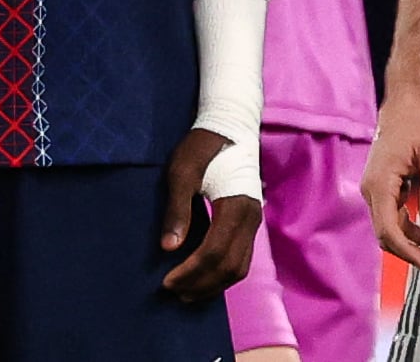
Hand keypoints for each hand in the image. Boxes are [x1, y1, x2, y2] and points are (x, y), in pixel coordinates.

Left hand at [156, 126, 259, 299]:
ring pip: (239, 268)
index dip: (190, 271)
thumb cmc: (202, 146)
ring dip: (213, 285)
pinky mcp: (250, 222)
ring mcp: (254, 221)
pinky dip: (222, 275)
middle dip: (201, 284)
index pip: (215, 252)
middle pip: (230, 267)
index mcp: (235, 205)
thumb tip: (169, 248)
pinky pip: (241, 259)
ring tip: (186, 292)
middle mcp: (251, 217)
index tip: (166, 281)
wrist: (230, 127)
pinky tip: (203, 278)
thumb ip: (177, 209)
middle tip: (173, 291)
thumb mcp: (182, 171)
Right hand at [361, 87, 419, 270]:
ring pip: (391, 226)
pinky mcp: (386, 186)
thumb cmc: (417, 120)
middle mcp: (373, 189)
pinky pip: (395, 214)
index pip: (387, 231)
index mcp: (380, 183)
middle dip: (411, 253)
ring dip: (413, 242)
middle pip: (387, 234)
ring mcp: (378, 188)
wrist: (407, 100)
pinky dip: (411, 227)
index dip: (408, 252)